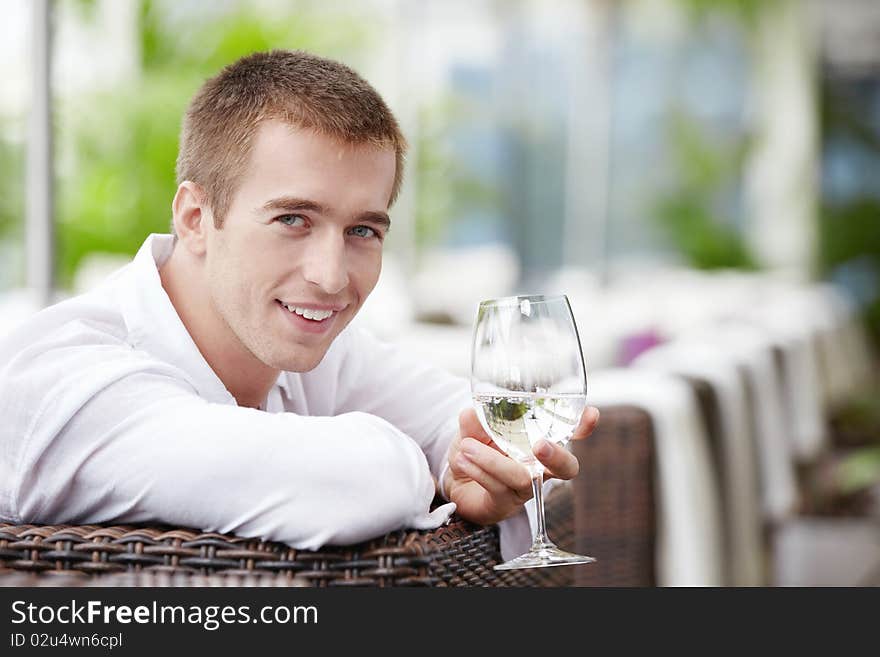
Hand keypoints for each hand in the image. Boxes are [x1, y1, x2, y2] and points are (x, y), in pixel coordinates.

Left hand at [442, 405, 599, 525]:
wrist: (454, 480)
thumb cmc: (474, 449)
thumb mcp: (473, 429)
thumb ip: (474, 420)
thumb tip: (470, 412)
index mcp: (538, 442)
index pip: (568, 433)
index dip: (582, 426)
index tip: (590, 414)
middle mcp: (539, 467)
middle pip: (566, 467)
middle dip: (558, 455)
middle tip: (540, 444)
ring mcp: (524, 488)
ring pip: (522, 477)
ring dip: (493, 460)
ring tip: (467, 447)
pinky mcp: (504, 503)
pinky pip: (498, 488)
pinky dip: (479, 470)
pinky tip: (462, 459)